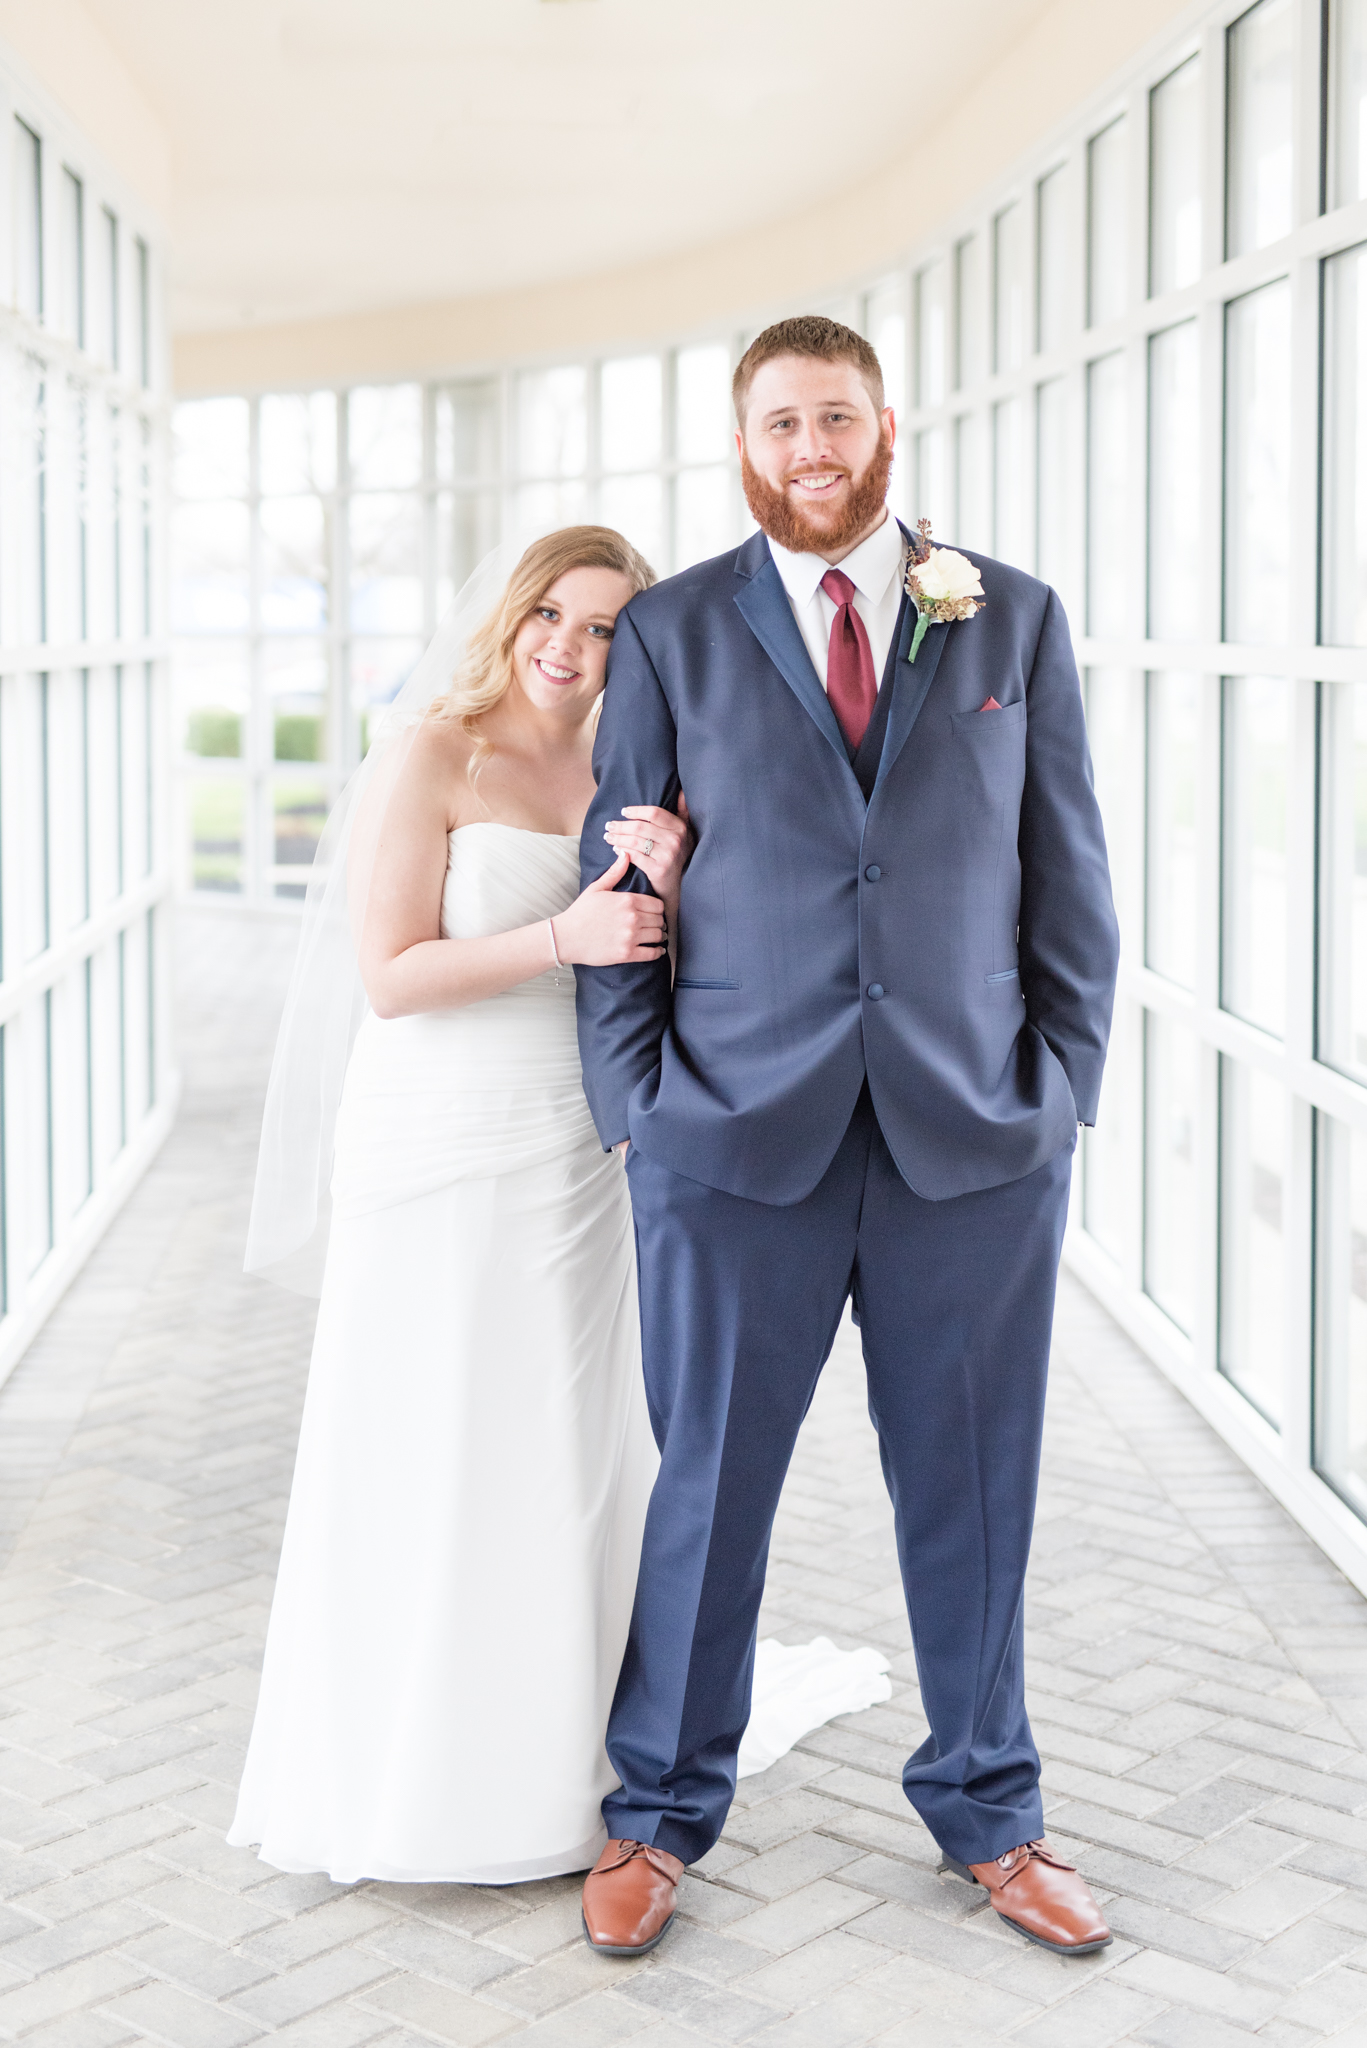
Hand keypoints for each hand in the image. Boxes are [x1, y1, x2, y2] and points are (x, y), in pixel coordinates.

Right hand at [552, 852, 667, 965]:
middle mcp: (632, 917)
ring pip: (659, 936)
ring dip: (659, 937)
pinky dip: (657, 952)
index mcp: (627, 900)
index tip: (652, 913)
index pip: (658, 904)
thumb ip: (614, 872)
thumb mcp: (596, 888)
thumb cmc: (580, 912)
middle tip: (653, 926)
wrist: (566, 938)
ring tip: (655, 937)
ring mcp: (630, 936)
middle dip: (658, 922)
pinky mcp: (627, 954)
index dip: (656, 909)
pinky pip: (653, 954)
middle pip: (660, 920)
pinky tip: (656, 950)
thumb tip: (625, 854)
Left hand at [603, 795, 692, 914]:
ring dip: (618, 838)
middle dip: (621, 825)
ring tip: (608, 836)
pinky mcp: (658, 870)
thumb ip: (683, 812)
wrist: (681, 885)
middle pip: (640, 827)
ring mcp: (667, 856)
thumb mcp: (686, 833)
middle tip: (608, 825)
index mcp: (680, 827)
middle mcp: (675, 840)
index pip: (654, 813)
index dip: (636, 811)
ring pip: (635, 841)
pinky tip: (616, 849)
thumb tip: (680, 792)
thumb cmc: (679, 855)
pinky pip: (635, 857)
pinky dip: (622, 852)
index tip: (623, 812)